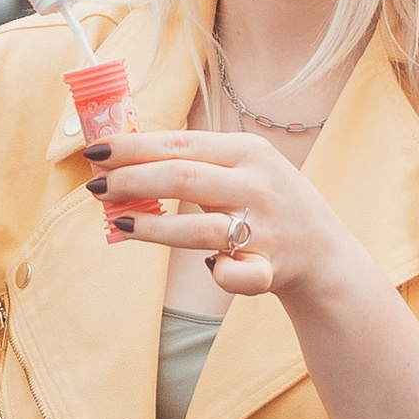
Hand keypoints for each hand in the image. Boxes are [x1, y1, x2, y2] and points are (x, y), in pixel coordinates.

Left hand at [84, 130, 369, 302]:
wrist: (324, 253)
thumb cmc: (266, 203)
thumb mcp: (242, 167)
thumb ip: (194, 161)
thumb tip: (123, 157)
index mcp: (248, 151)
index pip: (180, 143)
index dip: (133, 147)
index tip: (95, 150)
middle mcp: (258, 185)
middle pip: (183, 178)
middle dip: (132, 180)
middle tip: (95, 186)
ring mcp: (266, 227)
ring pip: (199, 228)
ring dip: (154, 227)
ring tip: (121, 223)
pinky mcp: (271, 268)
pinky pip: (235, 275)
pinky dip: (217, 274)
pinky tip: (208, 267)